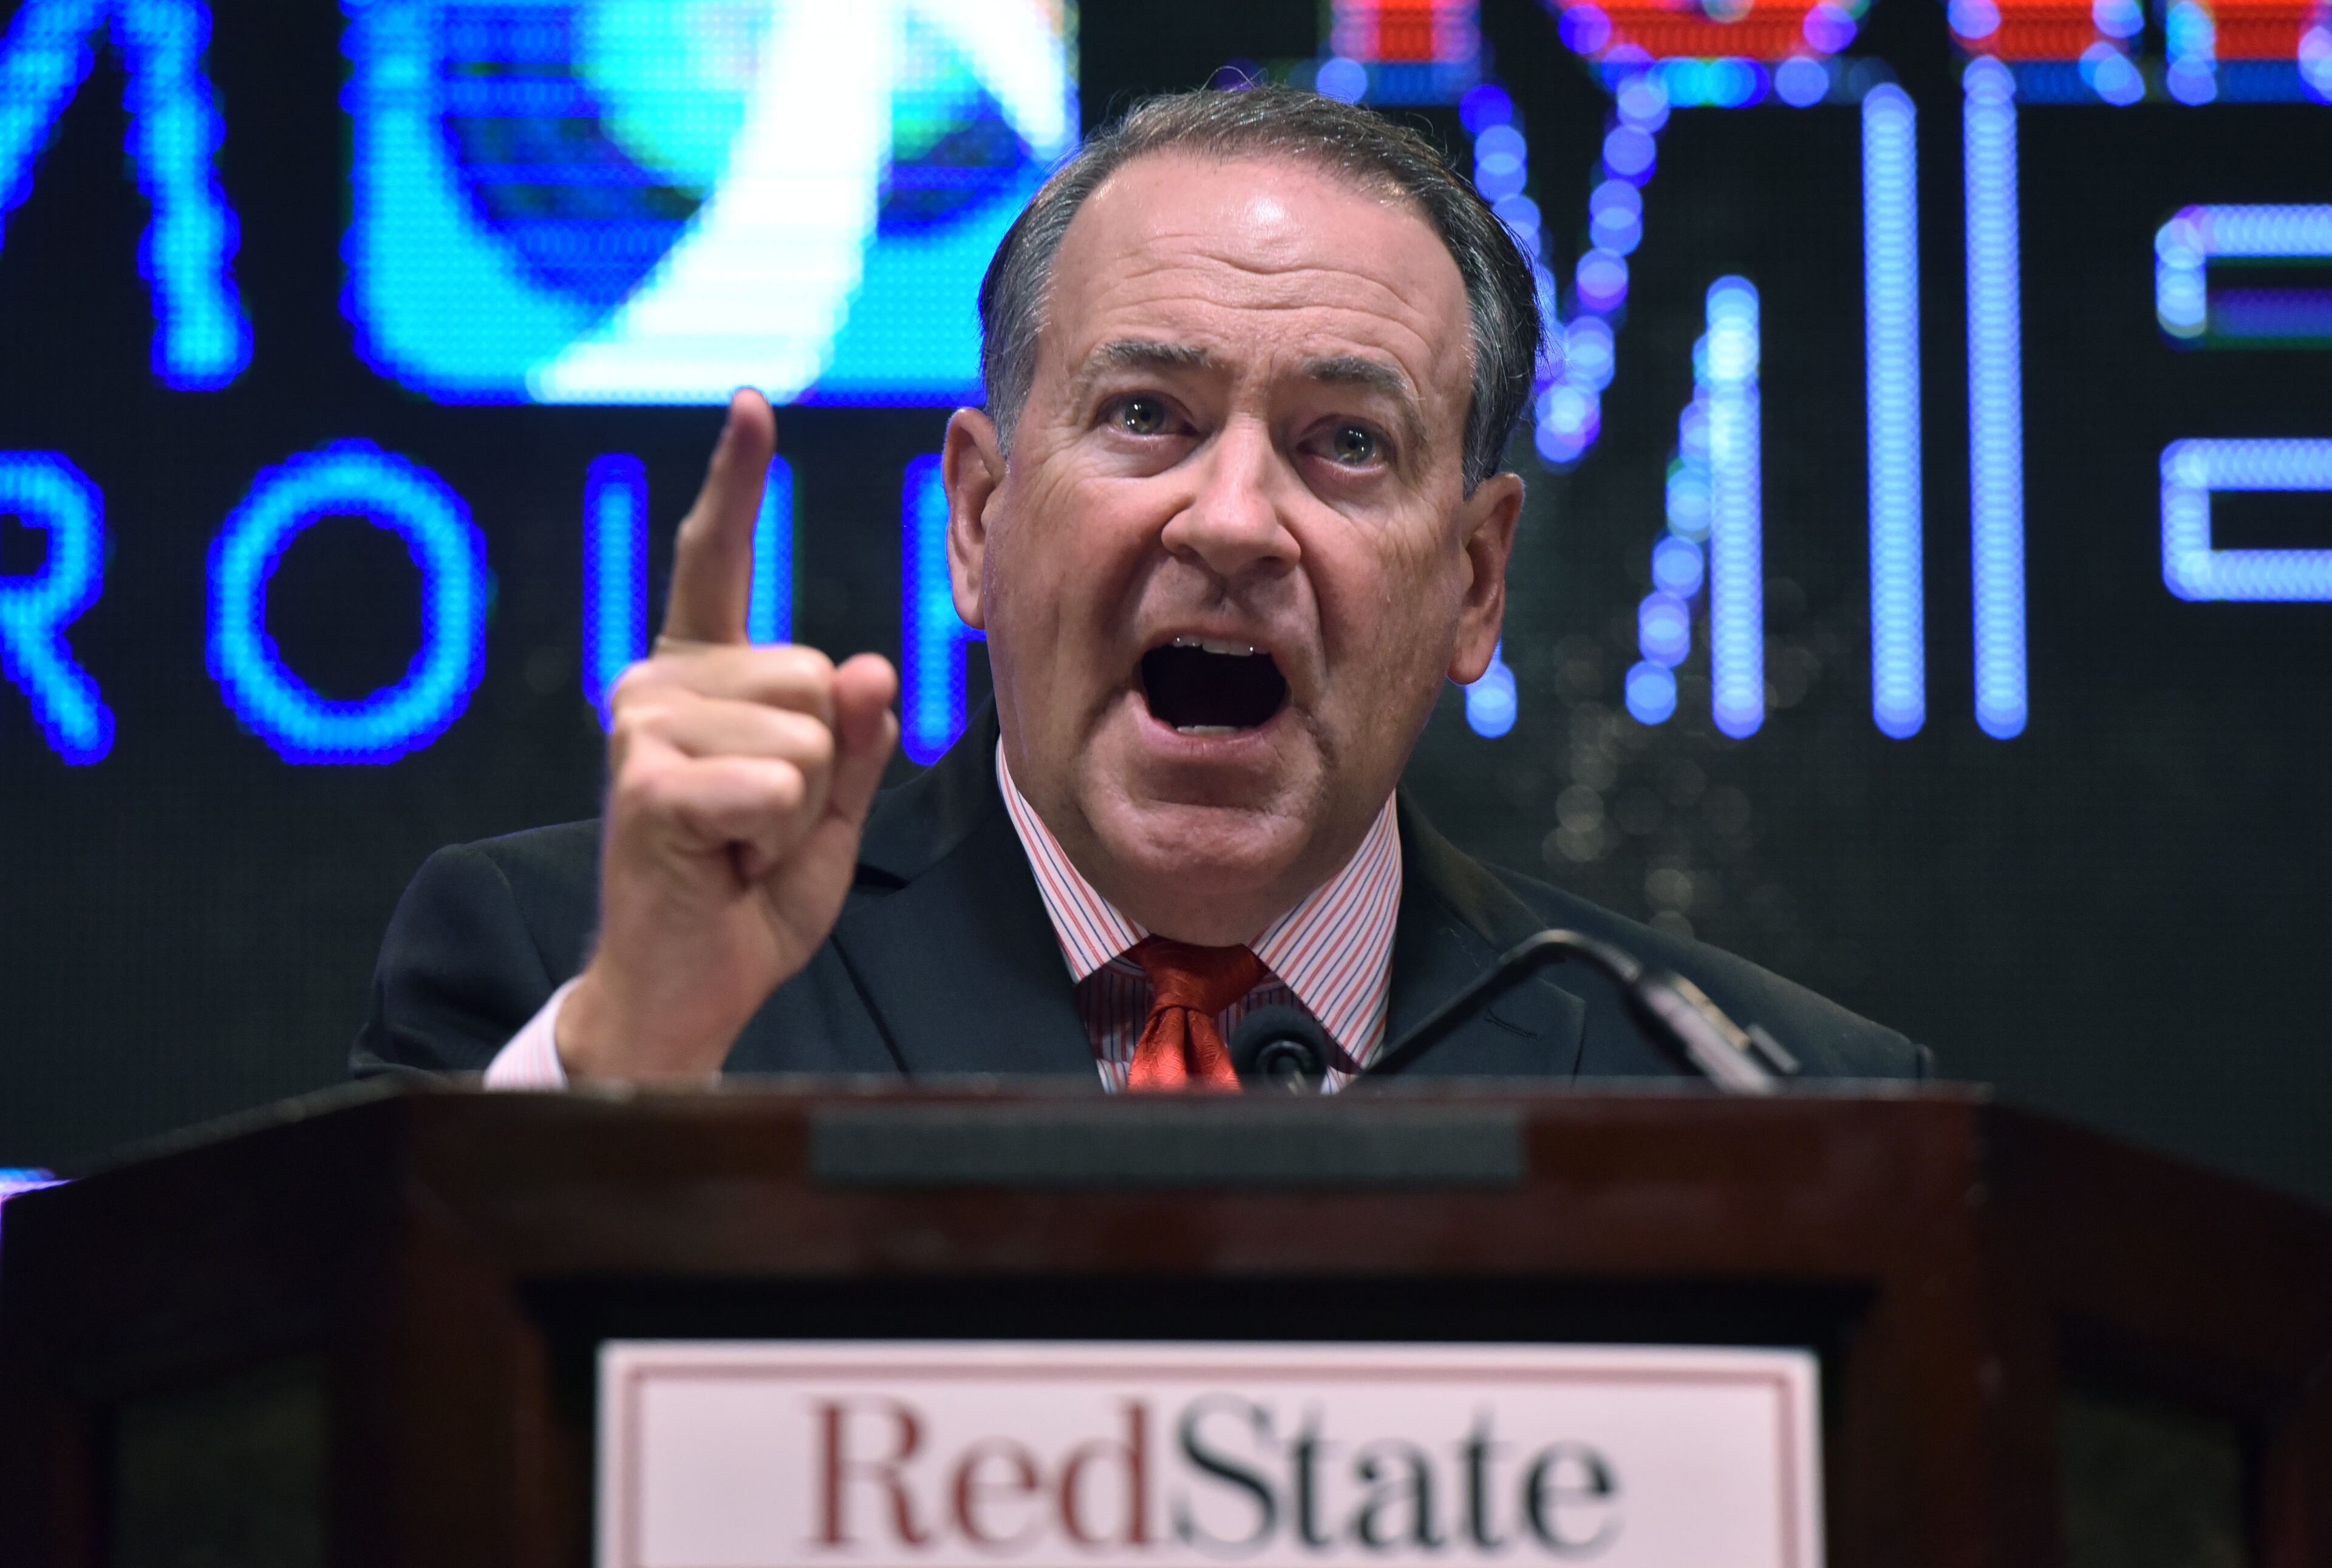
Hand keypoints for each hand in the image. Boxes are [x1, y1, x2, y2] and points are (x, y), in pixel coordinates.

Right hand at [559, 389, 898, 1079]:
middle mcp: (657, 681)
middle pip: (814, 677)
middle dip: (821, 768)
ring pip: (806, 734)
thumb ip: (855, 738)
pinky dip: (774, 838)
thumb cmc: (750, 893)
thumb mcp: (831, 810)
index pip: (715, 562)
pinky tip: (722, 862)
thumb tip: (867, 667)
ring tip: (739, 845)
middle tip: (760, 826)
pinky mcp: (645, 784)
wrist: (686, 988)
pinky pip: (776, 785)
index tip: (751, 403)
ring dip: (799, 810)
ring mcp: (642, 727)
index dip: (735, 482)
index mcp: (701, 676)